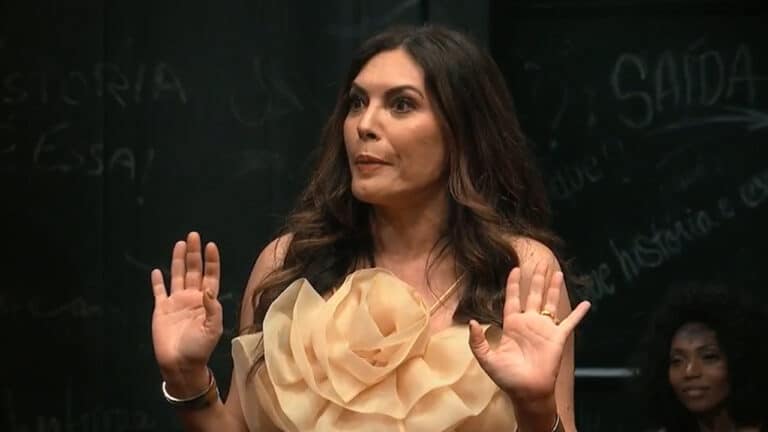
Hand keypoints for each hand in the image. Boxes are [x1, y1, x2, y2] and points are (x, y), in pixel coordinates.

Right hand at [151, 232, 222, 374]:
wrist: (180, 364)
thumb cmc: (199, 348)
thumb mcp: (212, 329)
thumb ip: (213, 308)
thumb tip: (208, 288)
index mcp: (206, 301)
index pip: (210, 276)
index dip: (211, 261)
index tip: (211, 245)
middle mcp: (192, 298)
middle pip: (193, 271)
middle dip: (194, 254)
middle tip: (193, 235)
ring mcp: (176, 302)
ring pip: (177, 276)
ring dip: (179, 260)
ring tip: (180, 244)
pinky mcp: (161, 309)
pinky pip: (159, 292)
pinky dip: (157, 282)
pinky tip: (157, 270)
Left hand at [468, 262, 589, 401]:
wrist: (527, 392)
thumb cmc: (507, 378)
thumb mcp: (486, 358)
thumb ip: (477, 341)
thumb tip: (472, 321)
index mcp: (512, 325)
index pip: (512, 299)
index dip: (513, 284)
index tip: (515, 269)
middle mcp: (529, 324)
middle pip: (533, 296)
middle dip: (535, 280)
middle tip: (539, 263)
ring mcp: (544, 330)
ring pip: (550, 303)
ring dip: (553, 288)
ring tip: (556, 273)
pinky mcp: (558, 338)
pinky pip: (570, 323)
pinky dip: (578, 314)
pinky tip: (586, 304)